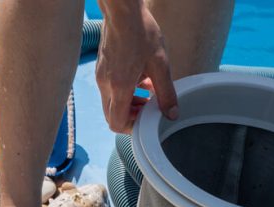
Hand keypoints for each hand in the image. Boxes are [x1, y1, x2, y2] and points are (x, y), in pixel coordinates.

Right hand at [96, 4, 177, 133]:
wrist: (123, 11)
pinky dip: (124, 91)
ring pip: (112, 103)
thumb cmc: (141, 34)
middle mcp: (106, 85)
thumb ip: (166, 93)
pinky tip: (141, 79)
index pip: (117, 123)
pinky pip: (111, 89)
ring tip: (148, 94)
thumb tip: (172, 115)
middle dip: (131, 117)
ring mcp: (102, 77)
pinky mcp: (102, 69)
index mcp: (119, 88)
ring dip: (129, 104)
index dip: (132, 128)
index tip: (147, 121)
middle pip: (112, 116)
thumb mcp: (160, 65)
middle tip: (149, 110)